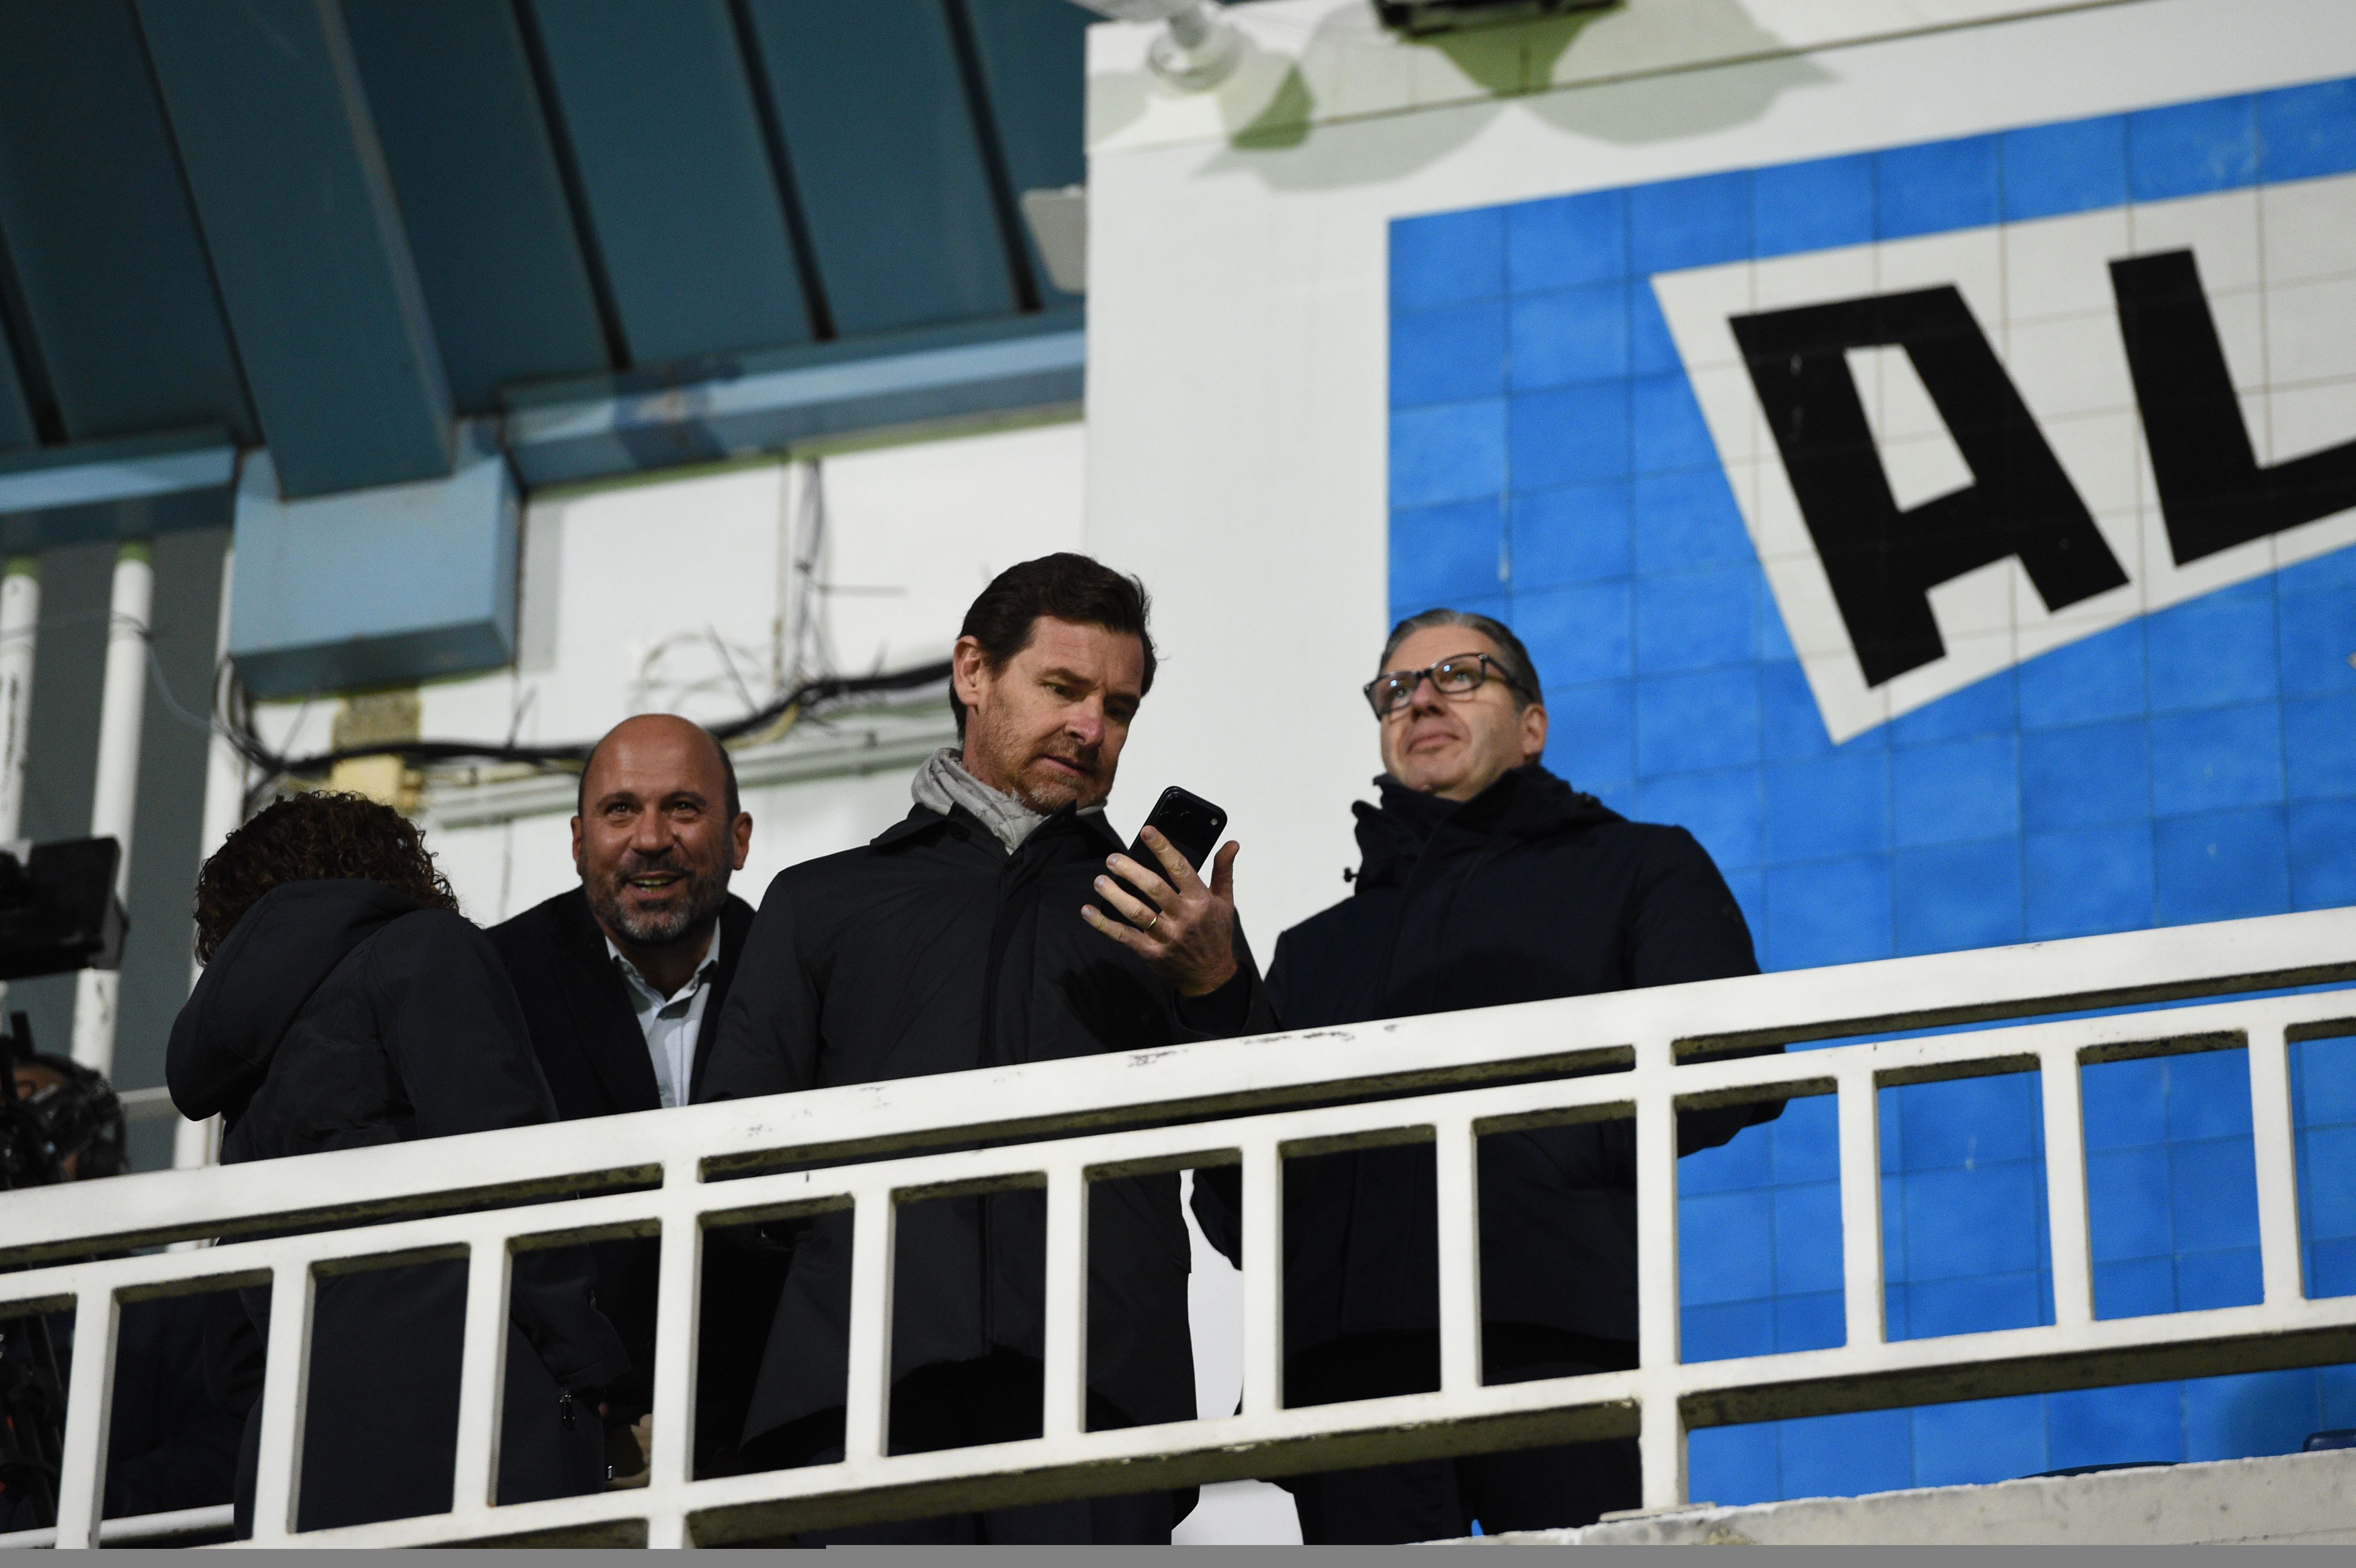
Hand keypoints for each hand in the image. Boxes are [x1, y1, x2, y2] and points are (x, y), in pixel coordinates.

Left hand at [1082, 827, 1240, 996]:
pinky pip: (1124, 936)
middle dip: (1131, 871)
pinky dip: (1104, 924)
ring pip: (1137, 912)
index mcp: (1201, 901)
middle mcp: (1184, 918)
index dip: (1163, 848)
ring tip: (1100, 881)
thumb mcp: (1225, 901)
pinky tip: (1088, 911)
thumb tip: (1231, 844)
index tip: (1146, 831)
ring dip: (1115, 895)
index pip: (1181, 869)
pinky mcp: (1152, 953)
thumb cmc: (1216, 934)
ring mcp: (1167, 937)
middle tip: (1113, 859)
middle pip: (1154, 888)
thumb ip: (1223, 870)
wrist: (1211, 976)